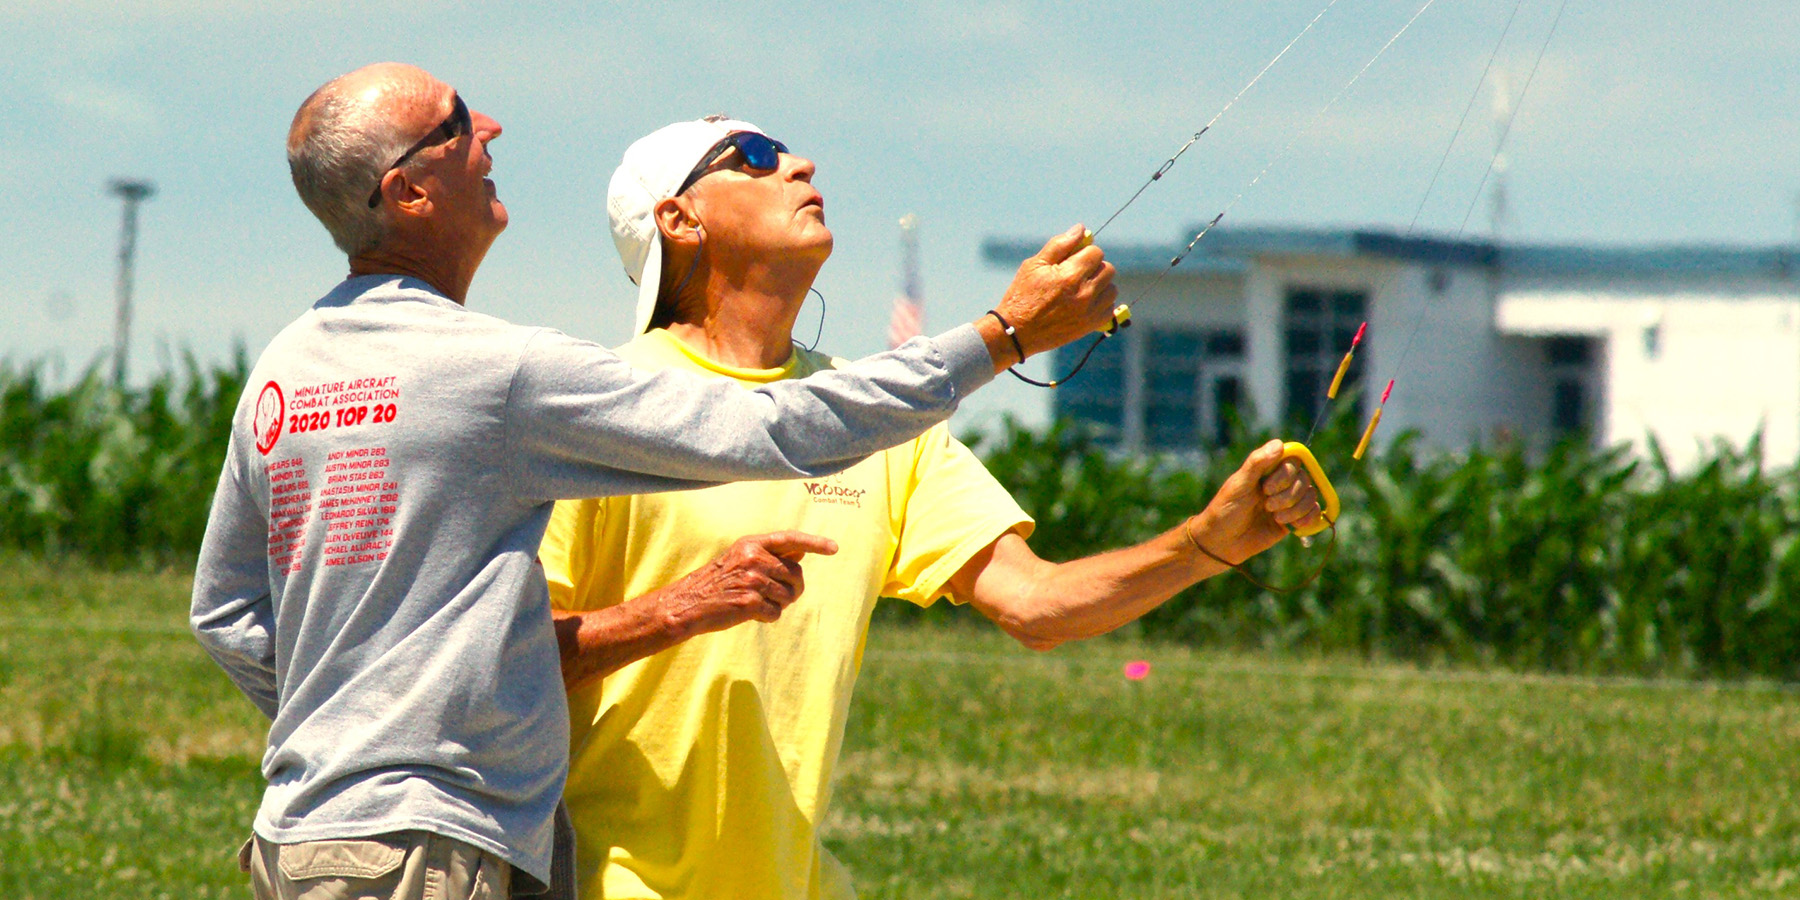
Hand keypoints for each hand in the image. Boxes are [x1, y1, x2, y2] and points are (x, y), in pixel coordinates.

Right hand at [658, 531, 838, 638]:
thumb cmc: (717, 582)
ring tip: (756, 603)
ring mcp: (752, 580)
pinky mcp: (749, 603)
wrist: (687, 603)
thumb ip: (770, 555)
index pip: (789, 539)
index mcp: (751, 544)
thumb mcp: (741, 559)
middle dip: (792, 589)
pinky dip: (768, 617)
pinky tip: (750, 613)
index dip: (814, 543)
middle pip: (796, 574)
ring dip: (778, 604)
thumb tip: (801, 553)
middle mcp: (753, 559)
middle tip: (774, 595)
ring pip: (788, 595)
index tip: (833, 548)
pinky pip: (776, 613)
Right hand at [979, 224, 1118, 366]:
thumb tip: (1081, 229)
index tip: (1073, 260)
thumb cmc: (1023, 295)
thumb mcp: (1034, 265)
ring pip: (1112, 289)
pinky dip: (1101, 304)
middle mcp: (1084, 293)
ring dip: (1101, 286)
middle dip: (1095, 268)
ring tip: (1081, 290)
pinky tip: (1085, 304)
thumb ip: (1060, 244)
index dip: (1085, 252)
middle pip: (1108, 269)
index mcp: (1069, 275)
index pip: (1096, 253)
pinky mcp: (1090, 326)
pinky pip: (1110, 309)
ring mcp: (1089, 311)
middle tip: (1077, 274)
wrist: (1017, 332)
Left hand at [1187, 440, 1322, 563]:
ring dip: (1296, 508)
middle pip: (1303, 479)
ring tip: (1275, 518)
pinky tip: (1291, 525)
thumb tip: (1278, 444)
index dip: (1285, 474)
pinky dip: (1307, 518)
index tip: (1266, 488)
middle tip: (1266, 506)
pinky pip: (1314, 512)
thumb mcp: (1239, 485)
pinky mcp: (1293, 518)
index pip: (1292, 460)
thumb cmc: (1226, 510)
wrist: (1223, 542)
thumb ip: (1257, 463)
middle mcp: (1280, 482)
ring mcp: (1288, 500)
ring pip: (1310, 495)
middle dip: (1288, 496)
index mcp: (1267, 469)